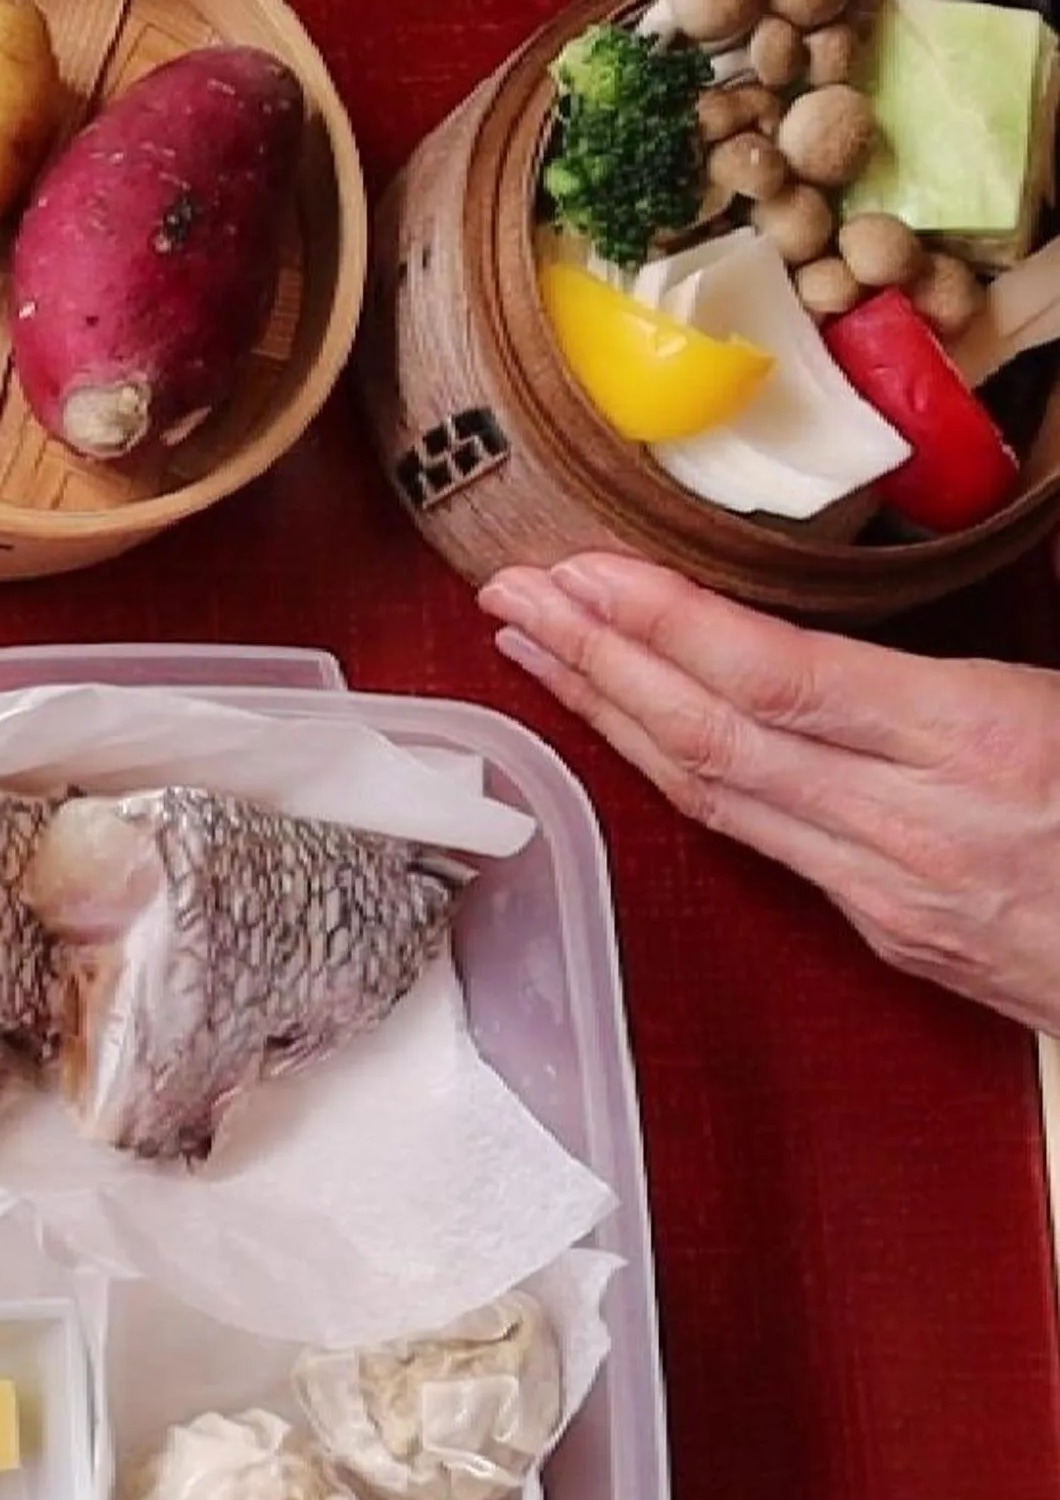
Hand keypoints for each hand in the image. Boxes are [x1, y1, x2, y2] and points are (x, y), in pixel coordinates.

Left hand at [479, 551, 1059, 1034]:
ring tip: (536, 643)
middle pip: (708, 737)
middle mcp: (914, 829)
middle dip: (596, 657)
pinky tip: (630, 725)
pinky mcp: (888, 929)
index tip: (577, 570)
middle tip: (510, 592)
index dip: (658, 622)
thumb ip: (989, 653)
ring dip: (610, 711)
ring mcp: (890, 891)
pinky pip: (754, 833)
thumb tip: (909, 583)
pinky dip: (677, 768)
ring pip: (712, 793)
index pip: (771, 679)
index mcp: (981, 749)